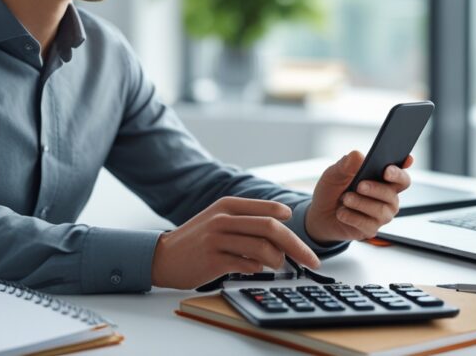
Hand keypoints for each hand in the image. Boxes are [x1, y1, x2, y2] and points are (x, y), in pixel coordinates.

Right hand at [150, 196, 320, 289]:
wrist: (163, 257)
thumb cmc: (198, 240)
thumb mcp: (220, 220)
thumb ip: (247, 221)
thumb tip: (282, 232)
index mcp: (228, 205)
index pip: (269, 210)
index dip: (291, 224)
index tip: (304, 236)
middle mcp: (224, 218)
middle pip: (272, 229)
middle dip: (297, 246)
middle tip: (312, 260)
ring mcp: (217, 239)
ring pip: (262, 248)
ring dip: (277, 261)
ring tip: (275, 265)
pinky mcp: (213, 260)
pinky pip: (247, 265)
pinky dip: (257, 269)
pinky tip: (254, 269)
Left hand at [305, 150, 412, 242]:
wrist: (320, 214)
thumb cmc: (333, 190)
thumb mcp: (335, 174)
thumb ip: (346, 165)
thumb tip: (357, 155)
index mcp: (383, 179)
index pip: (401, 176)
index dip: (399, 172)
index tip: (388, 169)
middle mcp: (387, 197)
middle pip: (392, 193)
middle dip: (376, 188)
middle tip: (360, 185)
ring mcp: (381, 215)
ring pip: (380, 210)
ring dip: (361, 203)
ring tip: (345, 198)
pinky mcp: (371, 229)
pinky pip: (368, 224)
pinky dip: (352, 217)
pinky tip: (342, 212)